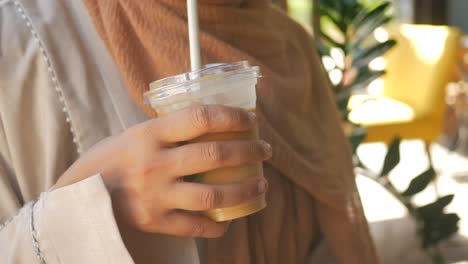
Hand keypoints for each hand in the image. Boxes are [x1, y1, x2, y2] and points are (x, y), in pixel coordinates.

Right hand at [55, 105, 270, 237]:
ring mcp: (157, 195)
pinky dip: (217, 225)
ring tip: (260, 184)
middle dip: (248, 151)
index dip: (231, 116)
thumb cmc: (112, 159)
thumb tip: (212, 121)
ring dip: (244, 190)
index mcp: (150, 134)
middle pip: (214, 155)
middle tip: (264, 151)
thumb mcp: (135, 134)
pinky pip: (196, 227)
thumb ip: (169, 130)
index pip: (200, 118)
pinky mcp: (155, 221)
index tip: (250, 120)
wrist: (80, 195)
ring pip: (213, 196)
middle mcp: (155, 163)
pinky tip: (229, 220)